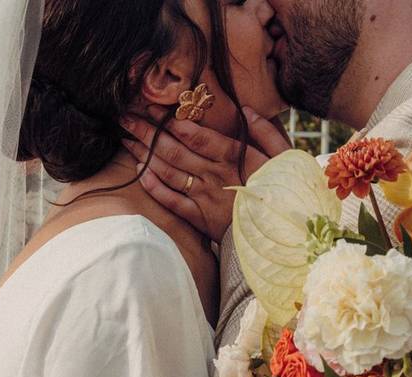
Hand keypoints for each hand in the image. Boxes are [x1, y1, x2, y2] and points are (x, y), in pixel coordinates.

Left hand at [121, 106, 291, 242]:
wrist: (285, 236)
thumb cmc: (286, 192)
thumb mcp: (286, 158)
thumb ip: (266, 132)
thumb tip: (246, 109)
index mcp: (234, 156)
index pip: (195, 134)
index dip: (170, 120)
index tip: (151, 106)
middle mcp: (214, 174)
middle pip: (174, 149)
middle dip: (147, 131)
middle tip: (125, 116)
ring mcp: (205, 197)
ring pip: (168, 172)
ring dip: (144, 154)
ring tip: (125, 138)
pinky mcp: (201, 219)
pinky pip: (172, 201)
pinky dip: (154, 186)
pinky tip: (140, 171)